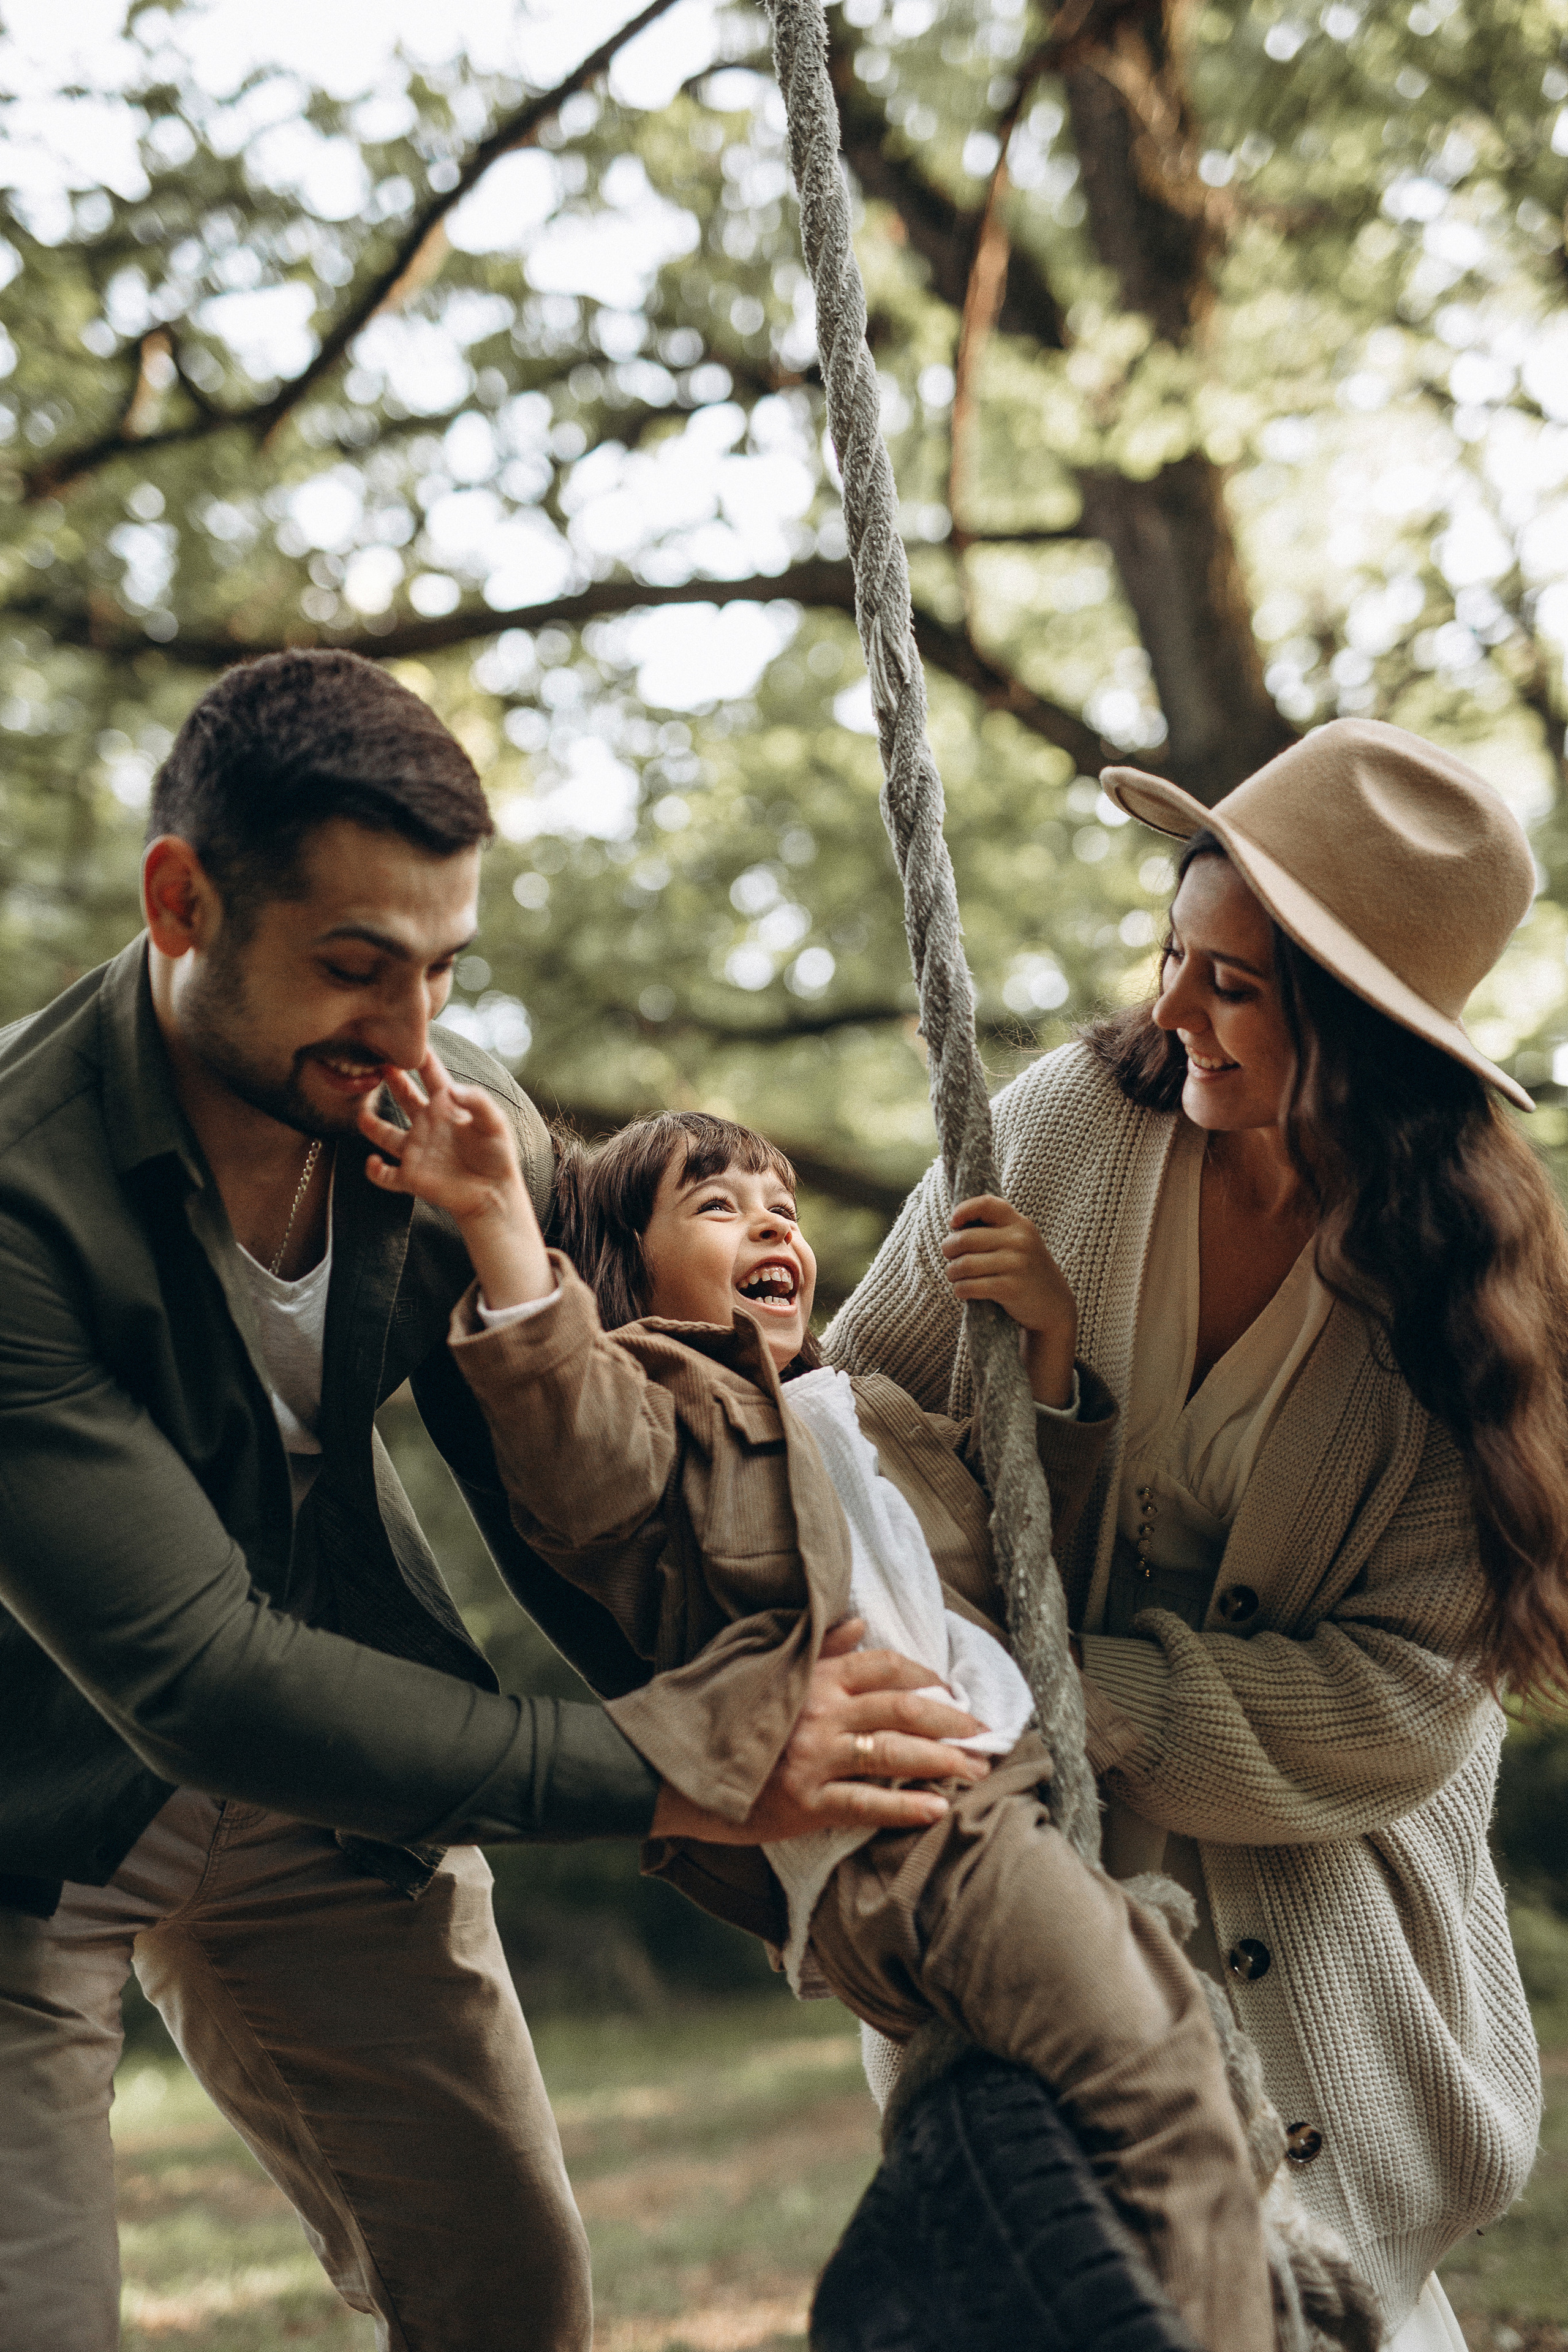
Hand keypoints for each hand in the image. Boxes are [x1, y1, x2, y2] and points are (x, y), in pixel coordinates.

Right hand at [357, 1049, 552, 1307]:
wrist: (493, 1194)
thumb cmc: (497, 1156)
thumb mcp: (494, 1122)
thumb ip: (476, 1100)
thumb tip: (448, 1089)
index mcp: (447, 1106)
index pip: (431, 1074)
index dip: (419, 1056)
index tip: (406, 1039)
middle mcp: (428, 1124)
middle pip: (405, 1095)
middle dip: (391, 1078)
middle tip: (376, 1062)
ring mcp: (417, 1149)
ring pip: (385, 1134)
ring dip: (371, 1126)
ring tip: (363, 1116)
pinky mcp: (411, 1176)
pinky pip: (384, 1174)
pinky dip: (374, 1170)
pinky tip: (374, 1162)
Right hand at [650, 1619, 993, 1844]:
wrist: (665, 1767)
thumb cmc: (713, 1711)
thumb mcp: (759, 1663)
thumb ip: (814, 1646)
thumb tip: (857, 1622)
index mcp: (812, 1676)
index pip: (883, 1665)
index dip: (925, 1675)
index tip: (949, 1688)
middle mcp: (820, 1712)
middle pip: (903, 1707)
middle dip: (950, 1719)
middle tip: (982, 1732)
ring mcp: (814, 1759)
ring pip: (894, 1753)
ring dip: (942, 1761)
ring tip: (975, 1769)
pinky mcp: (805, 1803)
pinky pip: (867, 1804)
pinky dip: (906, 1807)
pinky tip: (938, 1808)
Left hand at [942, 1194, 1077, 1408]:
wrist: (1056, 1314)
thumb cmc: (1028, 1281)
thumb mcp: (1019, 1248)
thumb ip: (994, 1234)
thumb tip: (952, 1229)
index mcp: (1021, 1224)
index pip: (987, 1203)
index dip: (964, 1211)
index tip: (954, 1224)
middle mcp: (1020, 1238)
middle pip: (964, 1239)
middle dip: (951, 1252)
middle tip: (954, 1264)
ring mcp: (1017, 1262)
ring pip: (962, 1264)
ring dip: (954, 1275)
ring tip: (960, 1282)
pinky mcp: (1010, 1287)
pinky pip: (969, 1285)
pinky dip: (961, 1290)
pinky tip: (967, 1296)